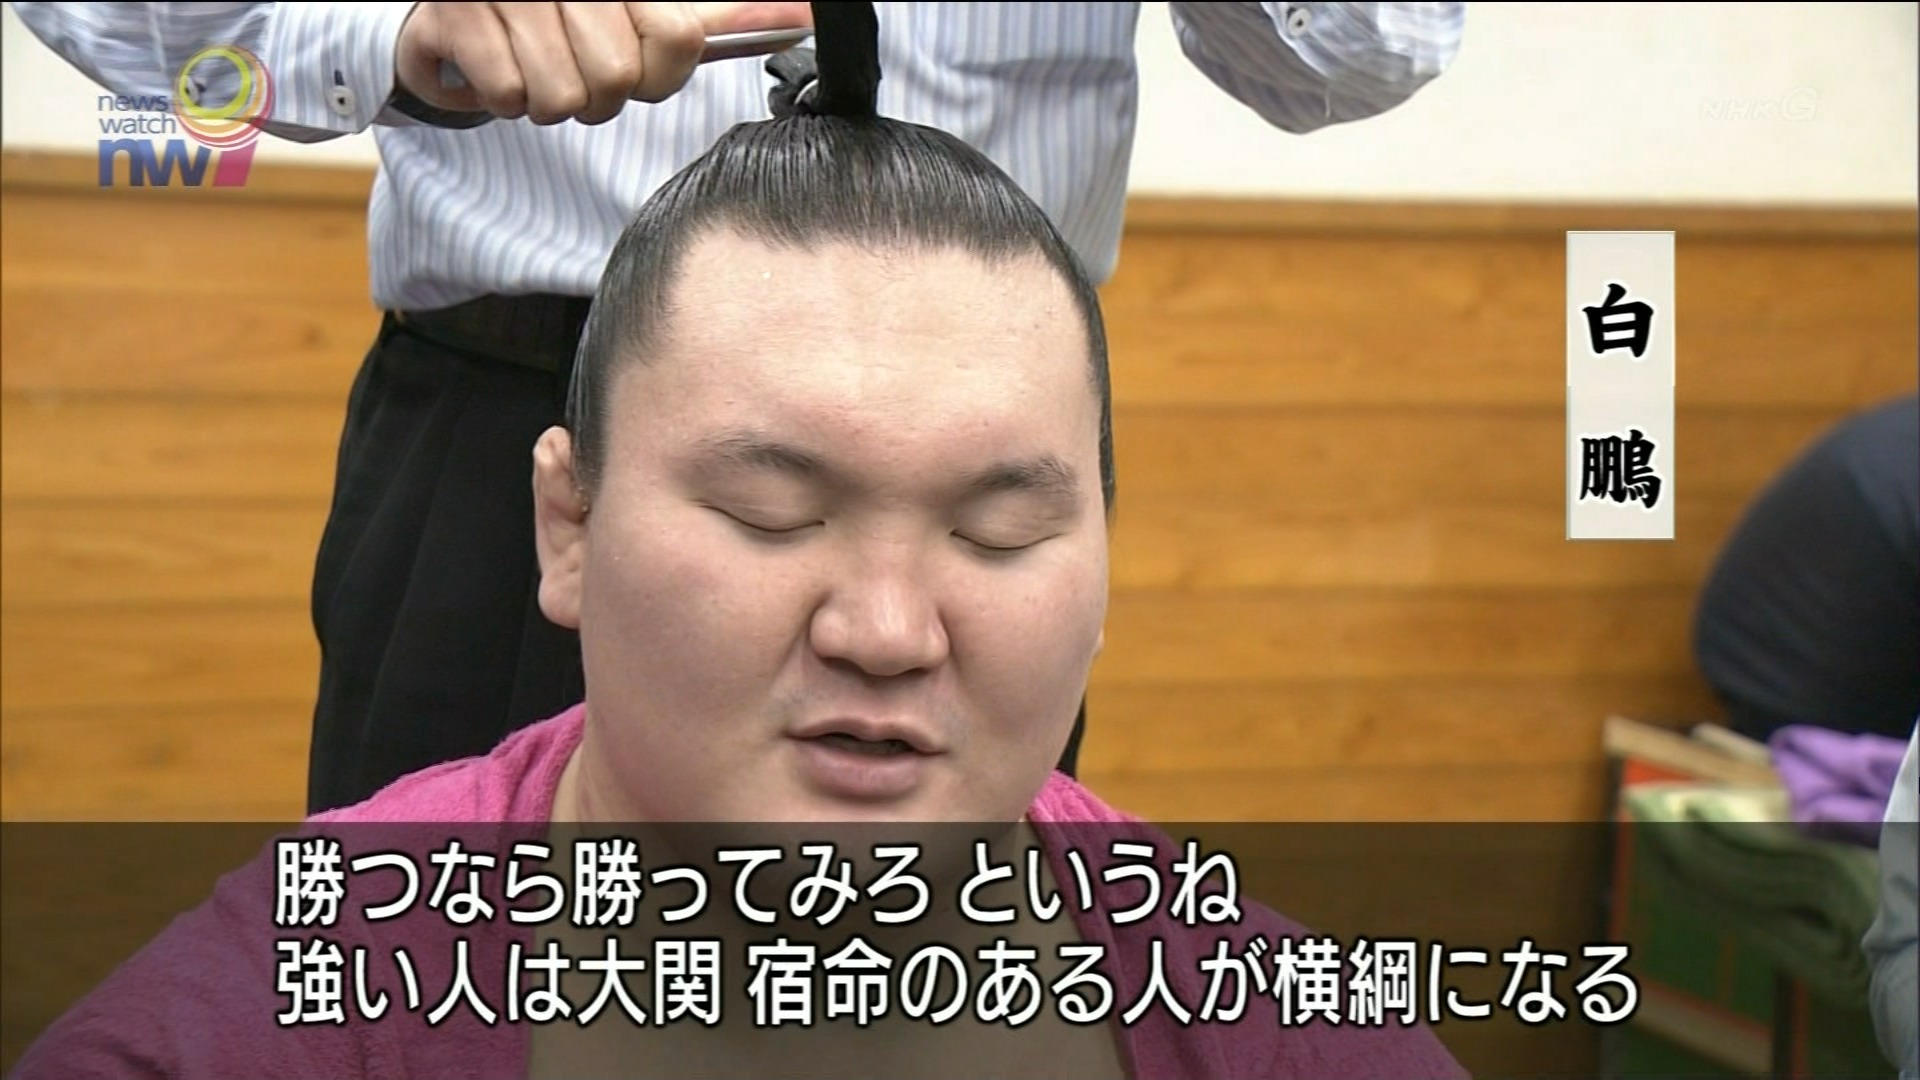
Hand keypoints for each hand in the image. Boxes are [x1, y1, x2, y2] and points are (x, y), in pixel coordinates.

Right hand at [396, 2, 813, 124]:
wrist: (447, 6)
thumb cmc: (557, 15)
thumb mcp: (635, 8)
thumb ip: (709, 17)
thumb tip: (800, 16)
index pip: (679, 38)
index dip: (659, 72)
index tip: (634, 63)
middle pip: (618, 80)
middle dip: (597, 93)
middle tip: (571, 67)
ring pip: (564, 97)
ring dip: (549, 100)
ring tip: (531, 64)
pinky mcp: (455, 15)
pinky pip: (510, 96)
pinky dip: (501, 98)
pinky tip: (493, 63)